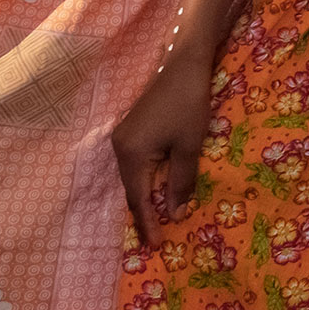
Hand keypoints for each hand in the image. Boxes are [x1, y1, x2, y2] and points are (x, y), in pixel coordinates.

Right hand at [109, 41, 217, 248]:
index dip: (148, 223)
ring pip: (134, 177)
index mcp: (131, 154)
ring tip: (157, 221)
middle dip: (144, 214)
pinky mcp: (132, 129)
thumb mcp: (189, 146)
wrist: (184, 63)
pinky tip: (156, 190)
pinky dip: (146, 180)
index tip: (157, 246)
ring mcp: (123, 137)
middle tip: (155, 239)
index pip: (138, 198)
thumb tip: (176, 214)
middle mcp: (119, 147)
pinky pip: (137, 163)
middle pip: (132, 189)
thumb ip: (180, 182)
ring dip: (145, 197)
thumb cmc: (188, 104)